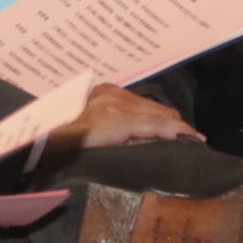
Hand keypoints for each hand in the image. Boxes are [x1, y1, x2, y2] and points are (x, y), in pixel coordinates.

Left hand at [75, 84, 199, 148]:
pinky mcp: (105, 90)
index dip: (182, 131)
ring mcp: (111, 93)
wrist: (43, 134)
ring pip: (149, 104)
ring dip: (162, 118)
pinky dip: (146, 110)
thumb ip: (135, 145)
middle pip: (159, 111)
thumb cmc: (72, 150)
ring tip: (174, 131)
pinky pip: (135, 99)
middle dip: (177, 125)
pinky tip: (150, 119)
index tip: (198, 140)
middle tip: (190, 139)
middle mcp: (118, 100)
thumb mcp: (107, 153)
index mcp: (120, 118)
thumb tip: (159, 144)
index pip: (160, 122)